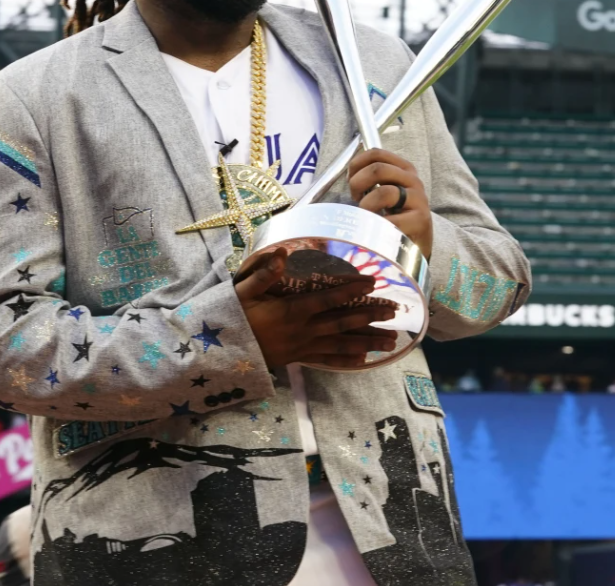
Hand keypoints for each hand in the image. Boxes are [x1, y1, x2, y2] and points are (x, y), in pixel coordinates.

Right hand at [234, 248, 398, 369]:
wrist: (220, 355)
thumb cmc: (232, 318)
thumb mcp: (243, 292)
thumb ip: (263, 274)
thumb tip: (283, 253)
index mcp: (292, 311)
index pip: (328, 299)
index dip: (352, 290)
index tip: (372, 282)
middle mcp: (303, 330)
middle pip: (343, 323)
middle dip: (370, 317)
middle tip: (394, 312)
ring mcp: (302, 347)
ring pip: (341, 345)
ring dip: (368, 342)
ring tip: (391, 342)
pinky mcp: (298, 358)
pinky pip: (327, 360)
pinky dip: (346, 360)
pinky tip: (364, 361)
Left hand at [347, 148, 432, 256]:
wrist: (418, 240)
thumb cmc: (397, 213)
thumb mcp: (387, 190)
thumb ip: (372, 178)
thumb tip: (350, 174)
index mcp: (404, 168)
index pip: (376, 153)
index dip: (356, 165)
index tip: (351, 180)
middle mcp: (413, 180)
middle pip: (377, 169)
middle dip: (357, 183)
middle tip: (355, 198)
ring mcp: (418, 199)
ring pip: (384, 192)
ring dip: (366, 205)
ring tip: (365, 215)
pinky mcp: (420, 220)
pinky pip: (391, 220)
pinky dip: (377, 225)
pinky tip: (375, 230)